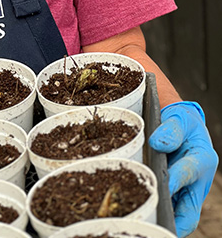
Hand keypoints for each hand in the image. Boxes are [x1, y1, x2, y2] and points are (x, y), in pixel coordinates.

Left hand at [149, 101, 218, 236]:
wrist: (183, 128)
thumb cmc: (181, 123)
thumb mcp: (180, 119)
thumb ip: (171, 130)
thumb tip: (158, 143)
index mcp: (203, 159)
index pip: (188, 172)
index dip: (175, 180)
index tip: (159, 184)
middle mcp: (198, 182)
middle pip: (189, 213)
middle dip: (173, 221)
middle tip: (152, 221)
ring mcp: (187, 193)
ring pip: (177, 216)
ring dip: (161, 219)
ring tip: (141, 220)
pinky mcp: (177, 197)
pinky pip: (168, 211)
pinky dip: (155, 213)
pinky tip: (136, 211)